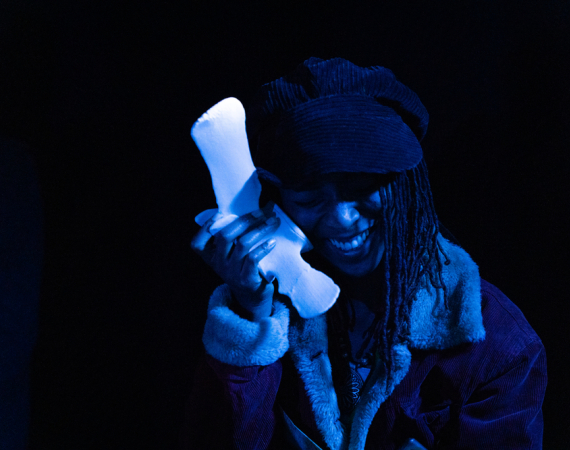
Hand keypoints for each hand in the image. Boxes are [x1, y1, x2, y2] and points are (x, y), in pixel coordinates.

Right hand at [191, 204, 279, 320]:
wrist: (252, 297)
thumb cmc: (243, 267)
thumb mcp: (231, 254)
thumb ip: (232, 237)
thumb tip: (246, 209)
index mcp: (210, 256)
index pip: (197, 243)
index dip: (206, 227)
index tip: (220, 213)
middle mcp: (218, 264)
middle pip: (225, 236)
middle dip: (245, 220)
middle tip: (262, 211)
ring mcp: (232, 273)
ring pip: (243, 244)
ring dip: (260, 229)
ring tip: (274, 221)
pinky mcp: (246, 280)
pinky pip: (254, 259)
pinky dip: (264, 247)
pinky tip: (273, 241)